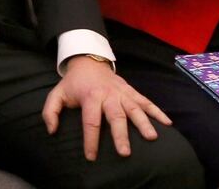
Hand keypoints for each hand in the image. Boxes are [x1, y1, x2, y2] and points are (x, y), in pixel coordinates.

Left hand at [42, 55, 169, 158]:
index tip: (91, 156)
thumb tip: (52, 130)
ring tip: (152, 137)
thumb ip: (50, 112)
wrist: (88, 60)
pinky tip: (167, 123)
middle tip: (125, 152)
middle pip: (116, 116)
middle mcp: (108, 95)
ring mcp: (122, 93)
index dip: (91, 140)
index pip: (90, 121)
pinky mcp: (131, 91)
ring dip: (144, 123)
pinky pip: (146, 101)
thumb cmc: (73, 83)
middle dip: (120, 134)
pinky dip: (157, 111)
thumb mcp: (57, 94)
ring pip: (135, 108)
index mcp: (90, 97)